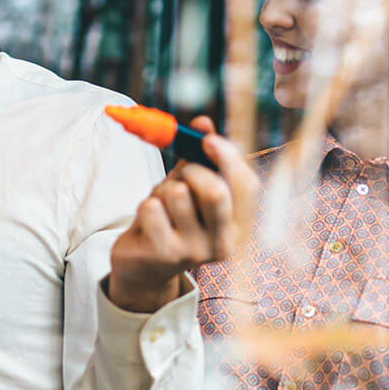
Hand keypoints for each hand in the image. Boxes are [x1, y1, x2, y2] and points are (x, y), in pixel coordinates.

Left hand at [109, 116, 257, 311]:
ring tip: (161, 204)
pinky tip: (147, 222)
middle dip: (192, 171)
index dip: (228, 157)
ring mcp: (194, 252)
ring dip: (163, 189)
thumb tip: (203, 121)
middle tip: (180, 176)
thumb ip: (197, 157)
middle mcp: (223, 243)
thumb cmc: (170, 220)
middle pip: (215, 191)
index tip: (207, 140)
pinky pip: (151, 208)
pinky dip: (145, 205)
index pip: (247, 186)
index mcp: (238, 225)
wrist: (141, 267)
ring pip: (178, 194)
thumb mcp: (187, 187)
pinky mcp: (164, 255)